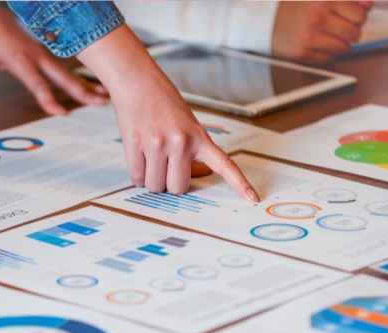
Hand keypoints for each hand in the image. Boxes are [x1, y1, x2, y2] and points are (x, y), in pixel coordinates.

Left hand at [0, 5, 107, 113]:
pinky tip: (89, 82)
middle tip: (99, 102)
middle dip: (81, 91)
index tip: (61, 113)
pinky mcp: (42, 48)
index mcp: (19, 59)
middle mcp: (35, 55)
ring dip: (84, 83)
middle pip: (62, 77)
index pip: (37, 84)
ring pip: (66, 71)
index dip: (48, 100)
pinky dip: (77, 75)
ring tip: (103, 95)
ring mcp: (41, 51)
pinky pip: (61, 65)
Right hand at [77, 26, 259, 201]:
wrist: (137, 79)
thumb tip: (189, 176)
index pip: (224, 164)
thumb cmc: (161, 99)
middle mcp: (180, 141)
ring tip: (151, 159)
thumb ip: (191, 148)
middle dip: (171, 183)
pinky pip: (137, 177)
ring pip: (155, 185)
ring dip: (152, 179)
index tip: (252, 198)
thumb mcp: (187, 122)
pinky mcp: (134, 145)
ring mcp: (156, 144)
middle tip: (166, 167)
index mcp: (198, 136)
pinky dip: (138, 176)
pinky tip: (140, 159)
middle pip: (178, 187)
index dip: (239, 183)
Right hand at [272, 1, 372, 64]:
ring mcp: (310, 38)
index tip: (352, 17)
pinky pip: (329, 59)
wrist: (263, 22)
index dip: (359, 17)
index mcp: (323, 1)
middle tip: (340, 28)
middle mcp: (317, 19)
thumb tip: (368, 6)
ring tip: (327, 37)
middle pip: (355, 33)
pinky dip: (327, 54)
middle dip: (350, 31)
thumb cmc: (291, 9)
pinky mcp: (303, 54)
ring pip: (344, 48)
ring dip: (340, 44)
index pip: (360, 14)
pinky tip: (318, 45)